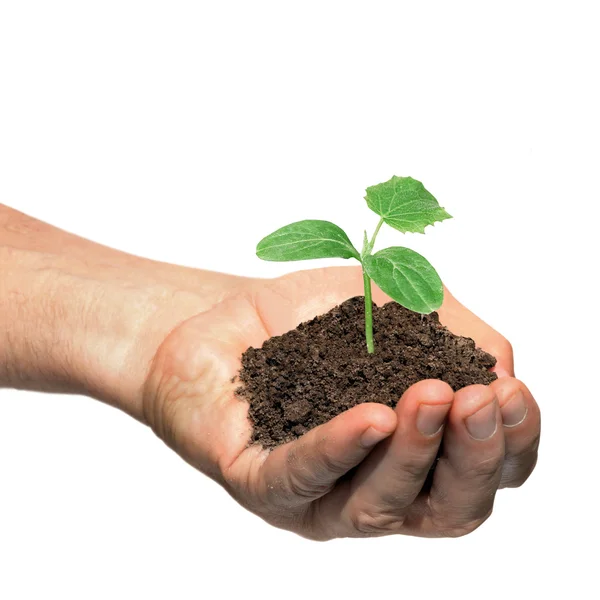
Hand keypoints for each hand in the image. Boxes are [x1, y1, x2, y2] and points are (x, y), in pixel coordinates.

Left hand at [142, 266, 539, 539]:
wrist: (226, 318)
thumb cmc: (311, 320)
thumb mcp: (395, 308)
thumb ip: (453, 334)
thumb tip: (503, 369)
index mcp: (414, 454)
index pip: (483, 472)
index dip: (511, 442)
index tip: (514, 392)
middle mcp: (374, 485)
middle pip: (445, 508)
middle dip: (472, 457)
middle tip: (477, 401)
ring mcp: (319, 495)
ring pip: (380, 505)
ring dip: (414, 452)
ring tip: (431, 397)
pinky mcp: (261, 483)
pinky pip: (302, 477)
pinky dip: (340, 448)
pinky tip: (371, 417)